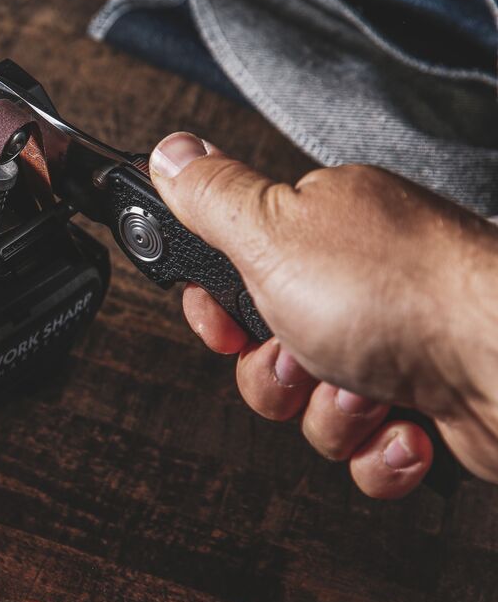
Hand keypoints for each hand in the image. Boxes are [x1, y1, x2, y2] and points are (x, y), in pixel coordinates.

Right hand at [149, 132, 497, 497]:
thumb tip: (171, 152)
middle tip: (303, 354)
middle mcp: (363, 282)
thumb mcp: (273, 233)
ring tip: (368, 389)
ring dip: (331, 413)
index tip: (224, 324)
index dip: (220, 308)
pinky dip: (380, 450)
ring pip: (314, 406)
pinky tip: (406, 425)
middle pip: (269, 349)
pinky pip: (368, 448)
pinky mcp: (430, 404)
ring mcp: (400, 345)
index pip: (239, 268)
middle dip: (277, 373)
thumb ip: (212, 197)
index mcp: (326, 227)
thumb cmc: (405, 296)